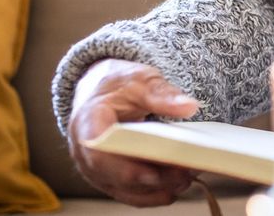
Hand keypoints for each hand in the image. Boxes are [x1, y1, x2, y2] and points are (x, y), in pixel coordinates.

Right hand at [67, 58, 200, 204]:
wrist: (99, 91)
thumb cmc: (116, 85)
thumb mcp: (139, 80)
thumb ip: (162, 94)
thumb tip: (188, 107)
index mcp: (87, 122)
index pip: (99, 151)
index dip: (124, 166)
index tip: (154, 171)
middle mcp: (86, 153)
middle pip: (116, 176)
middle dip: (152, 179)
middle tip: (184, 173)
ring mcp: (96, 169)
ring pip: (125, 189)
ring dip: (156, 189)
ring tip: (186, 179)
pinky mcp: (109, 178)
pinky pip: (130, 193)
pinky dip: (154, 192)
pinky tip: (177, 185)